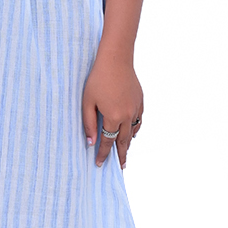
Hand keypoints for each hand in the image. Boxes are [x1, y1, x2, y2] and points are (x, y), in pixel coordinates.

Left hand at [82, 51, 143, 169]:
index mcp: (113, 118)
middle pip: (124, 141)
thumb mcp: (87, 102)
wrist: (116, 60)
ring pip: (133, 132)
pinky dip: (135, 129)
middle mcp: (127, 116)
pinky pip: (139, 120)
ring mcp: (136, 108)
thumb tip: (90, 142)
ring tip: (125, 152)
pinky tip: (132, 132)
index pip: (107, 142)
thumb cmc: (98, 79)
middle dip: (121, 155)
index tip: (99, 164)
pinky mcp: (140, 101)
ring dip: (128, 143)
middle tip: (121, 167)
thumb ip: (88, 123)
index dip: (103, 154)